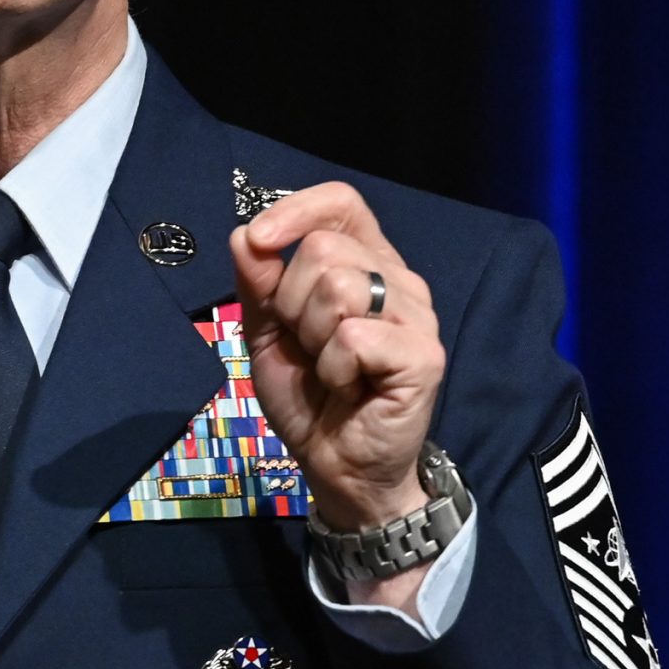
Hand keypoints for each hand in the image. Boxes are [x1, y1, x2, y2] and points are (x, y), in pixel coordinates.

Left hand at [230, 182, 444, 536]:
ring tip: (328, 368)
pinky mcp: (423, 356)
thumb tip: (246, 236)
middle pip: (325, 249)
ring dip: (312, 337)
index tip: (259, 243)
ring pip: (339, 288)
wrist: (337, 465)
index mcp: (365, 263)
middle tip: (306, 344)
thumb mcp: (268, 333)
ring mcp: (416, 317)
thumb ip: (258, 283)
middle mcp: (398, 280)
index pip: (341, 203)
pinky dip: (333, 368)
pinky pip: (353, 337)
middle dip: (291, 302)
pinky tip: (347, 388)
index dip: (296, 211)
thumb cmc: (309, 396)